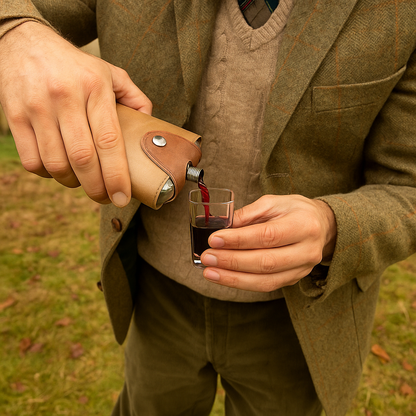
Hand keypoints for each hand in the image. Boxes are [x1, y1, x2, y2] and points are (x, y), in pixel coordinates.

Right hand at [0, 22, 151, 206]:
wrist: (25, 43)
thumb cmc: (75, 66)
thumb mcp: (110, 72)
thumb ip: (134, 97)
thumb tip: (147, 125)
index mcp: (95, 88)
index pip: (108, 141)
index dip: (116, 175)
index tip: (123, 197)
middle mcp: (65, 97)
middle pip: (83, 159)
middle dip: (97, 188)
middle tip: (106, 198)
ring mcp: (37, 107)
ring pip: (56, 164)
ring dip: (73, 183)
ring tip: (84, 182)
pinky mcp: (15, 116)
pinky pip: (32, 161)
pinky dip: (48, 175)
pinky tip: (60, 170)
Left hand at [200, 195, 336, 291]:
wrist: (320, 225)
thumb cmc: (294, 210)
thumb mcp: (274, 202)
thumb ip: (249, 213)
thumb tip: (222, 226)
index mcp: (304, 225)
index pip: (268, 236)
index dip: (239, 240)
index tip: (214, 239)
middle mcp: (307, 250)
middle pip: (266, 262)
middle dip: (232, 261)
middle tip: (207, 257)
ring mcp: (302, 269)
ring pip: (265, 280)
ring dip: (233, 278)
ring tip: (209, 272)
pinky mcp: (293, 279)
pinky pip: (266, 286)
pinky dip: (242, 283)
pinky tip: (223, 277)